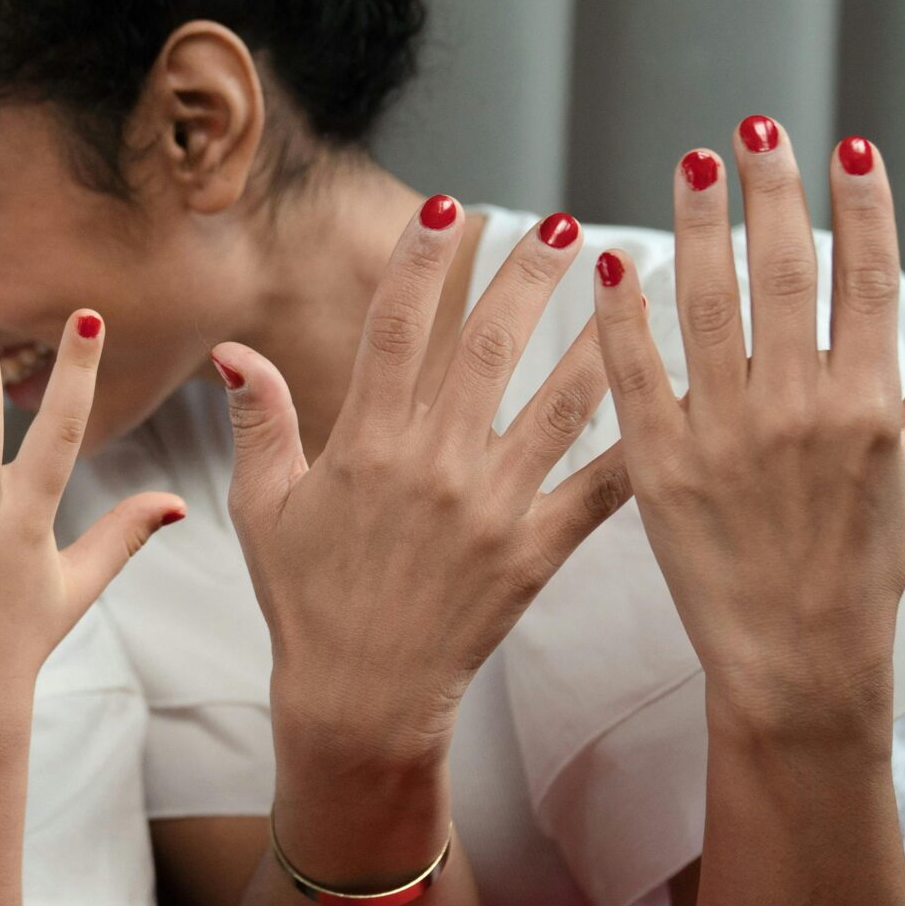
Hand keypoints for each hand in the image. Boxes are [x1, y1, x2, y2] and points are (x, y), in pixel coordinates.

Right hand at [214, 199, 634, 771]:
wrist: (360, 700)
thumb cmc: (307, 603)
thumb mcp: (264, 509)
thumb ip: (260, 421)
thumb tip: (233, 349)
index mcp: (366, 446)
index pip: (393, 328)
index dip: (420, 260)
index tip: (448, 205)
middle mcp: (433, 466)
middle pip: (487, 347)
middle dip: (528, 275)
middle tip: (562, 222)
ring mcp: (490, 509)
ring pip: (558, 404)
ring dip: (599, 337)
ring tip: (636, 283)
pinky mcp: (534, 553)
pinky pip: (598, 489)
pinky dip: (637, 441)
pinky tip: (672, 394)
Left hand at [589, 120, 904, 731]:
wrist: (798, 663)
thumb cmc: (864, 570)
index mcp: (870, 407)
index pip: (870, 281)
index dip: (864, 208)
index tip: (850, 147)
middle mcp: (803, 412)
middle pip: (785, 273)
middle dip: (771, 190)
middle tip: (754, 126)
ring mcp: (729, 438)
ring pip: (708, 307)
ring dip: (698, 225)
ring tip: (690, 164)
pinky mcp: (663, 470)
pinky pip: (639, 376)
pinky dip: (626, 315)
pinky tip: (617, 260)